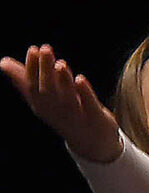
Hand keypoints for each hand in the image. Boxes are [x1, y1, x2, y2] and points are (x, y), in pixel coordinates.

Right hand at [2, 45, 120, 162]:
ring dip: (63, 80)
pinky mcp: (95, 118)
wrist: (91, 144)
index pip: (33, 85)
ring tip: (60, 63)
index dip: (32, 68)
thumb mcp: (43, 99)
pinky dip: (85, 93)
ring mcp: (76, 116)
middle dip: (45, 69)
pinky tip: (80, 79)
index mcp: (42, 105)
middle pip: (48, 90)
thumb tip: (2, 62)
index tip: (33, 49)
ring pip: (67, 98)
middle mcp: (56, 110)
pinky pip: (89, 105)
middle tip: (45, 48)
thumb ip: (24, 81)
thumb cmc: (64, 115)